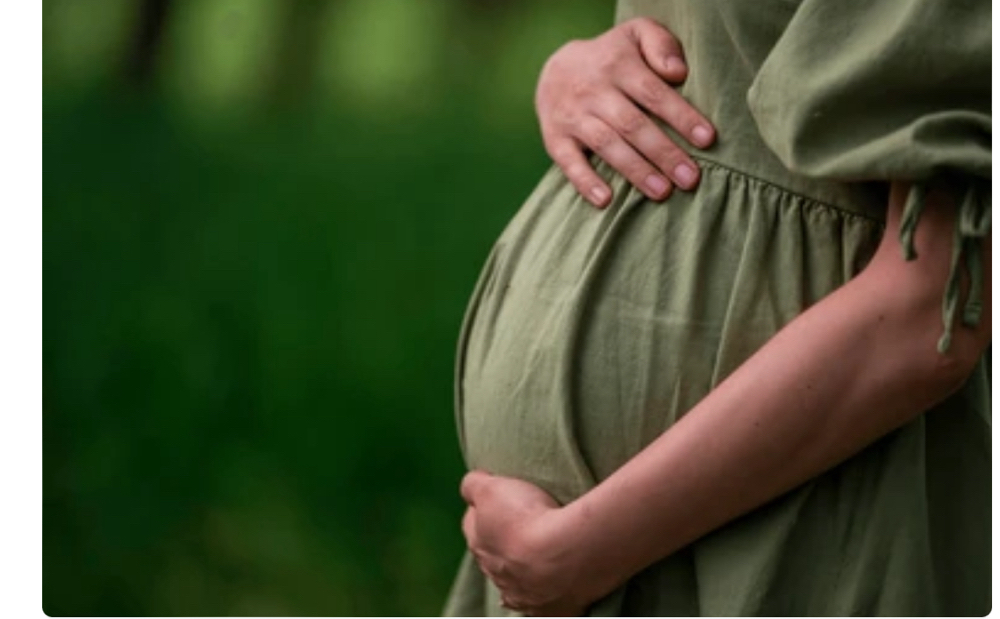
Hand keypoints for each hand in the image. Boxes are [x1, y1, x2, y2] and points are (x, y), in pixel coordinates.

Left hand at [460, 471, 594, 615]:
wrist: (565, 554)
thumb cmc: (526, 519)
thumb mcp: (490, 488)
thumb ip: (473, 485)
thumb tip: (469, 487)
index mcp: (479, 546)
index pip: (472, 524)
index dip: (482, 509)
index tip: (496, 499)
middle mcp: (496, 575)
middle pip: (494, 556)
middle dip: (502, 542)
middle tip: (521, 525)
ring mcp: (523, 595)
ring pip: (515, 583)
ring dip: (521, 571)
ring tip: (536, 559)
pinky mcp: (551, 610)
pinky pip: (541, 606)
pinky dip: (542, 597)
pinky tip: (547, 591)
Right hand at [535, 17, 715, 207]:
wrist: (555, 68)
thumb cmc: (611, 57)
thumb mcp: (636, 35)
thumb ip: (661, 44)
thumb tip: (678, 73)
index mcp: (617, 65)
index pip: (653, 93)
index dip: (681, 117)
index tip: (707, 139)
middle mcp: (593, 91)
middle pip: (632, 124)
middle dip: (663, 153)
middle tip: (690, 178)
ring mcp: (572, 116)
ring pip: (606, 145)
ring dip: (635, 171)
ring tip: (662, 192)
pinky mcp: (554, 138)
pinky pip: (568, 162)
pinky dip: (585, 182)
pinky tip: (606, 200)